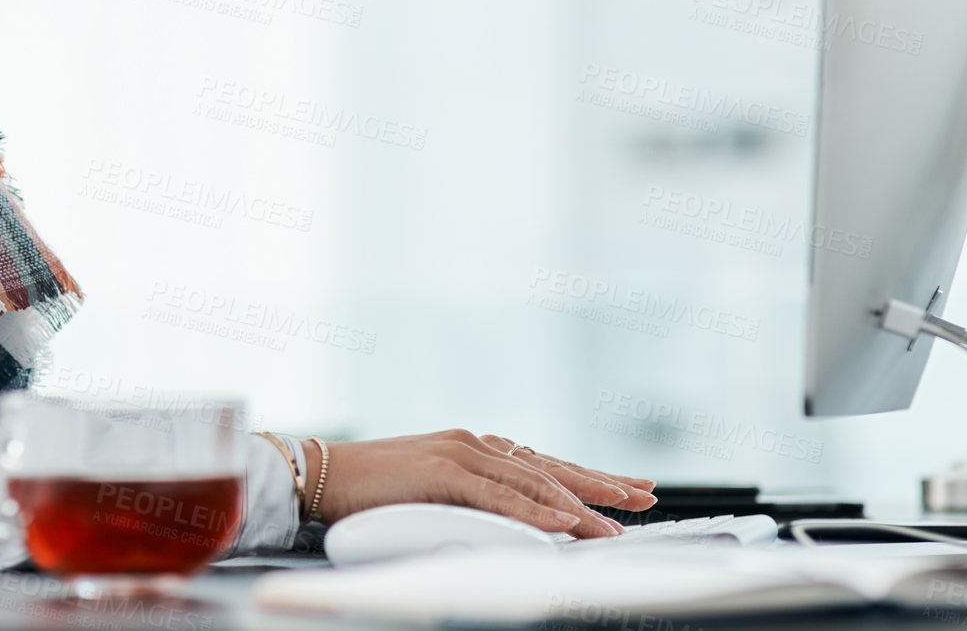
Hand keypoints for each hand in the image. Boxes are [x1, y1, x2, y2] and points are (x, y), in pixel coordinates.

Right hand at [302, 430, 656, 538]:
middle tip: (645, 497)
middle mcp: (474, 443)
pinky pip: (499, 494)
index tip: (627, 488)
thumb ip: (472, 501)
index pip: (543, 463)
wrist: (321, 473)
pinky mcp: (442, 472)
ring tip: (614, 523)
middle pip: (551, 465)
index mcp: (473, 448)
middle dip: (601, 483)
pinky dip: (535, 508)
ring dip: (578, 503)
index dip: (588, 476)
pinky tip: (565, 520)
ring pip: (533, 479)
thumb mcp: (432, 495)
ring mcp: (460, 453)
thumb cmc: (370, 490)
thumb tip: (515, 523)